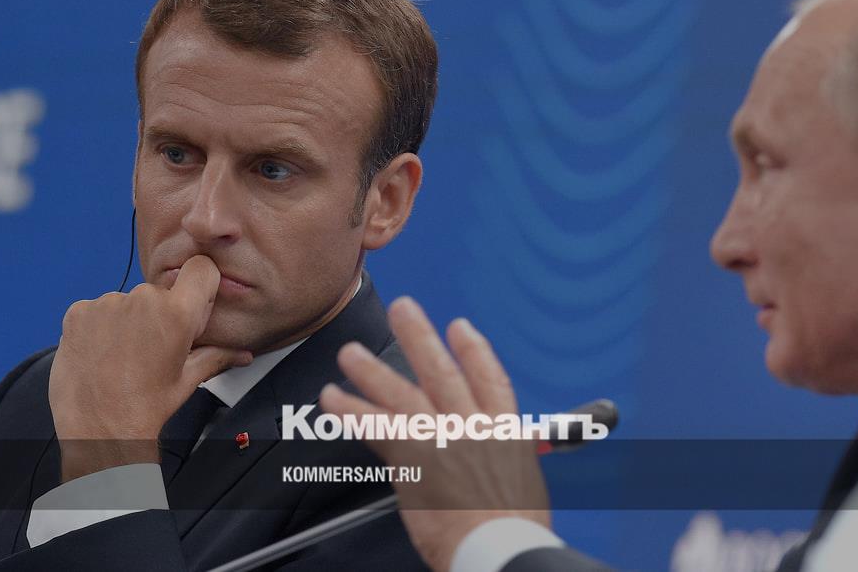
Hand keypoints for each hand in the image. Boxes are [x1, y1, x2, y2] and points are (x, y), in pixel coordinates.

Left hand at [49, 255, 252, 481]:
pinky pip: (97, 309)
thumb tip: (242, 354)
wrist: (97, 429)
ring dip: (129, 320)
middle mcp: (142, 301)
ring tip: (124, 354)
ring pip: (128, 301)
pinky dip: (100, 325)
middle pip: (161, 290)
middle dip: (161, 312)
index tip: (194, 302)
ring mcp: (106, 304)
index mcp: (177, 315)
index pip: (202, 267)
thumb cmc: (143, 408)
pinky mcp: (78, 312)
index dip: (200, 285)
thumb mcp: (188, 380)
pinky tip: (103, 352)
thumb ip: (218, 356)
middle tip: (154, 347)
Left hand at [320, 297, 550, 571]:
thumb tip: (500, 455)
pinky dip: (353, 411)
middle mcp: (472, 426)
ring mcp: (442, 441)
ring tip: (352, 354)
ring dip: (373, 370)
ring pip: (403, 394)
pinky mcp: (415, 462)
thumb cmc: (513, 530)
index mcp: (504, 431)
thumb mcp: (523, 483)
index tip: (460, 327)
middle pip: (442, 371)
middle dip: (420, 337)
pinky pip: (376, 428)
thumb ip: (503, 458)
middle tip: (403, 309)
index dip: (474, 349)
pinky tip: (334, 399)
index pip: (490, 378)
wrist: (499, 550)